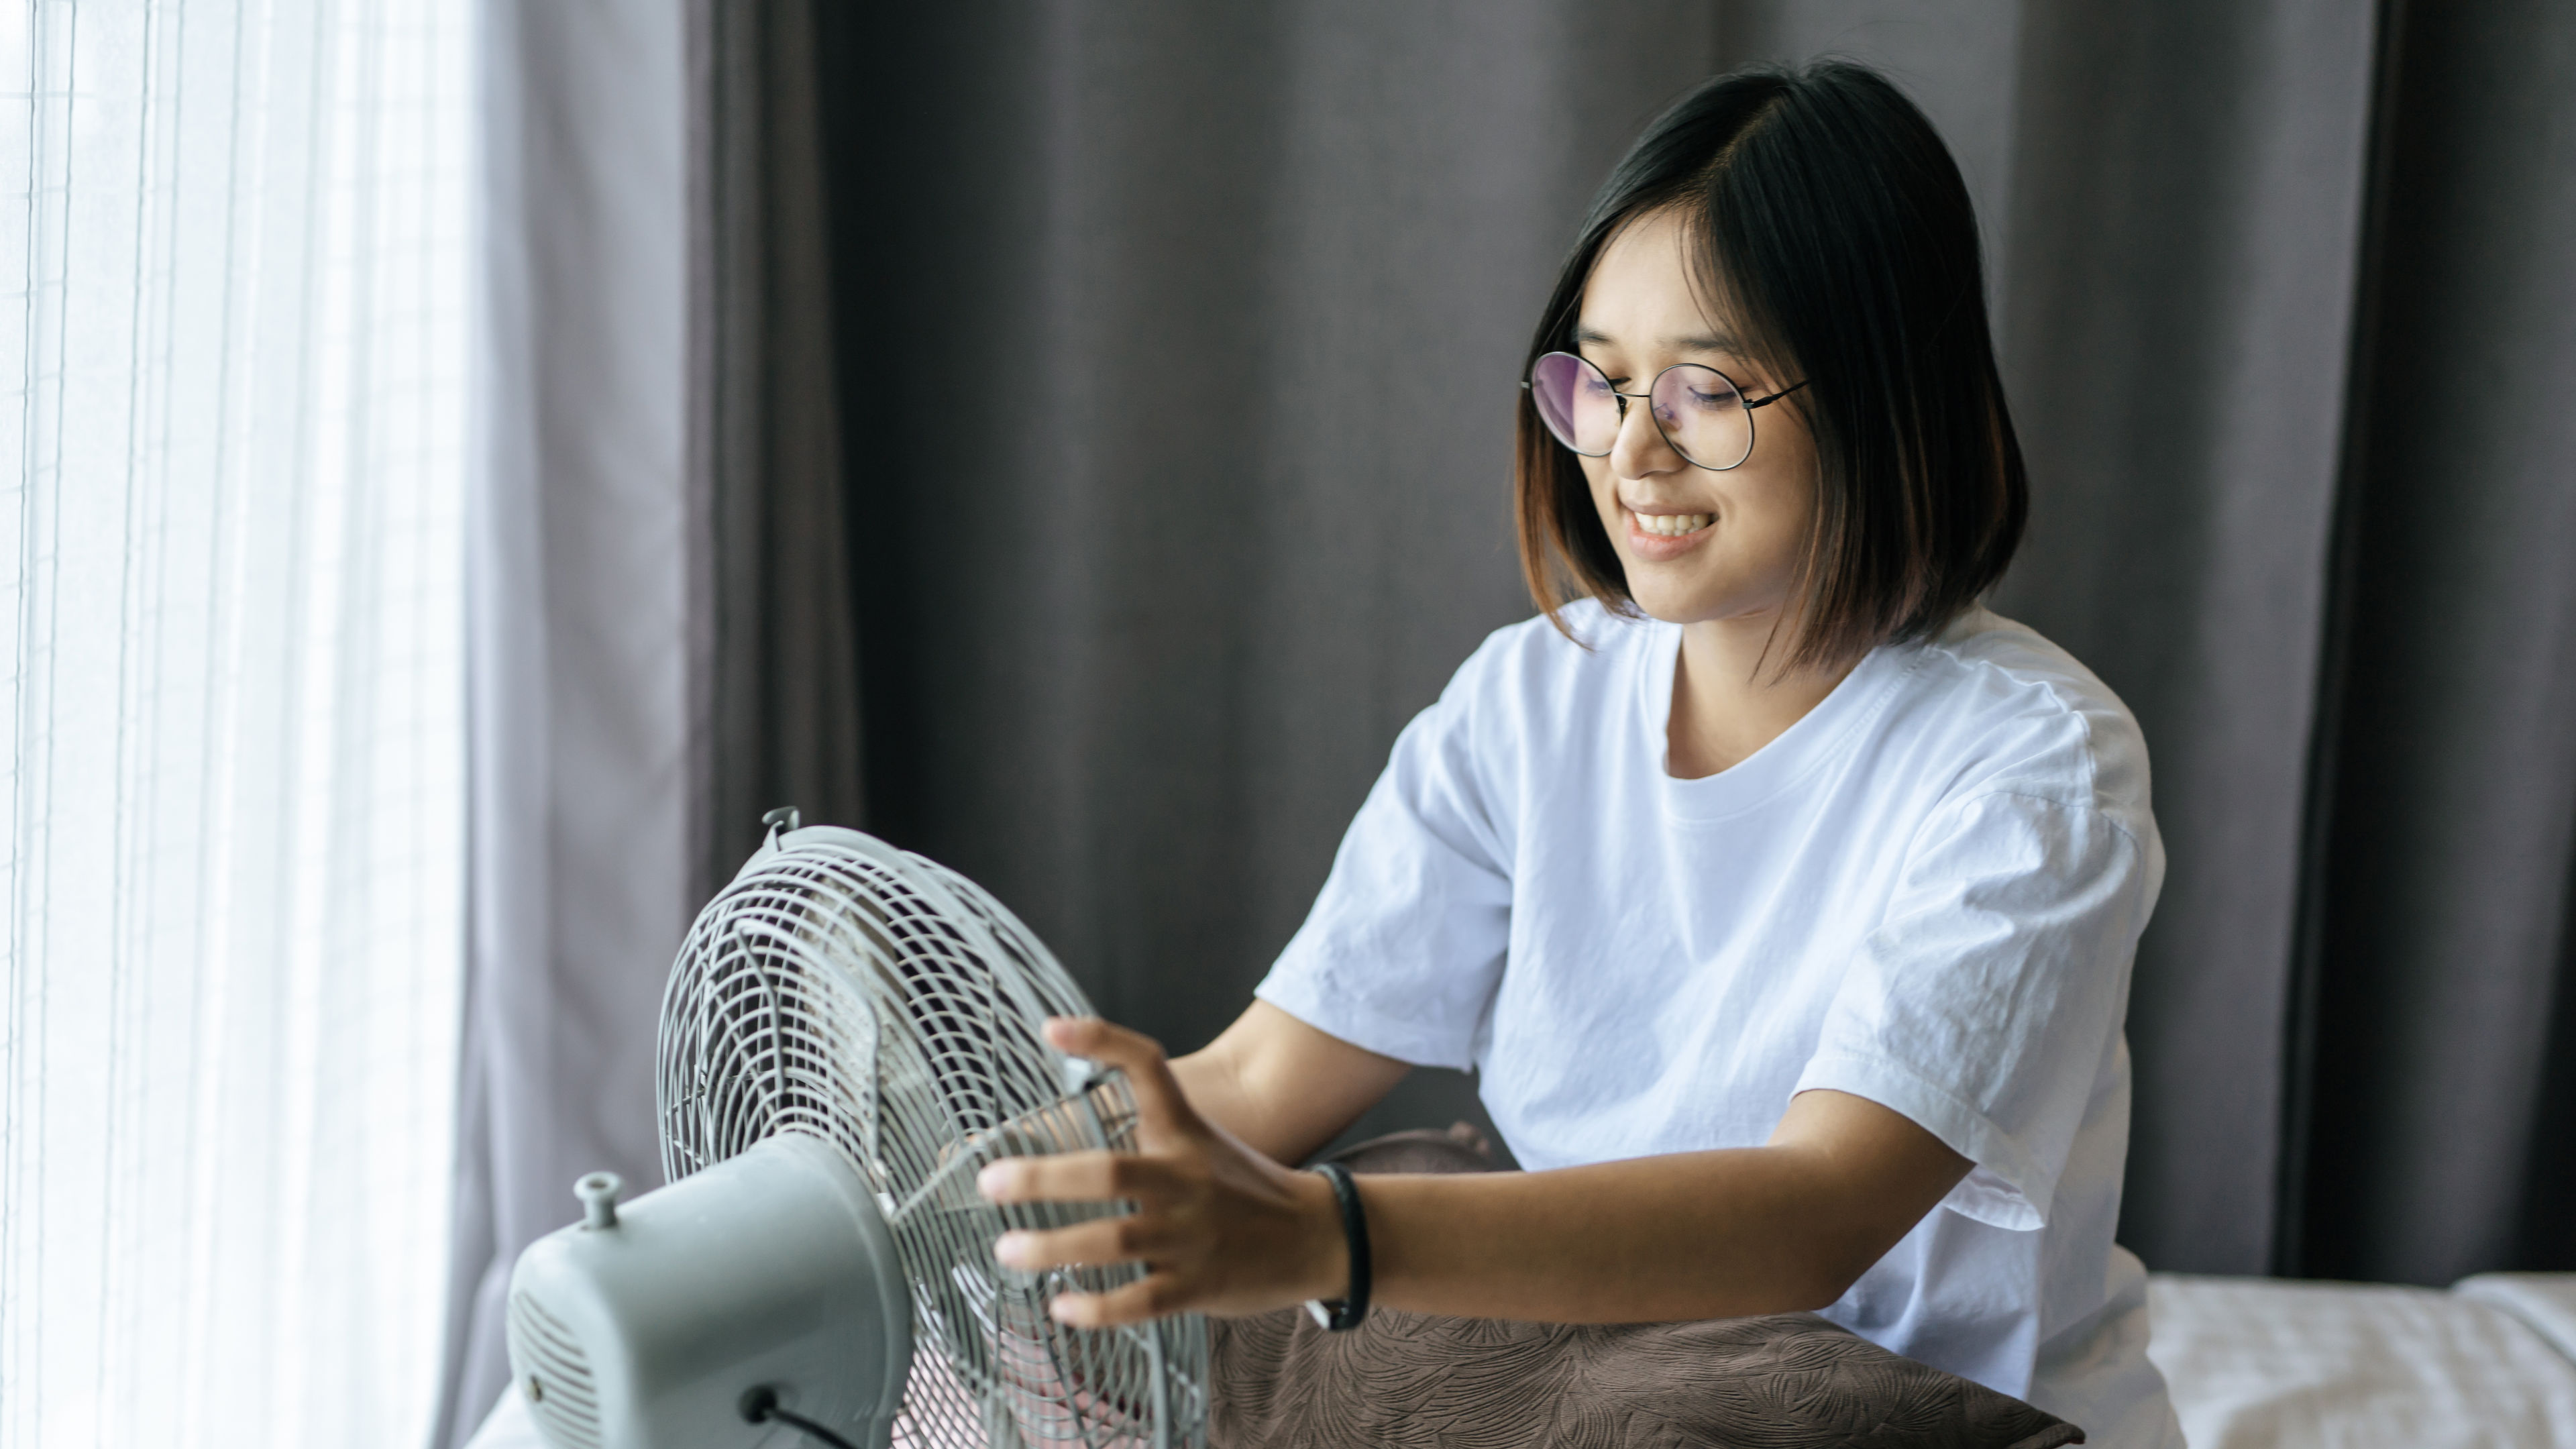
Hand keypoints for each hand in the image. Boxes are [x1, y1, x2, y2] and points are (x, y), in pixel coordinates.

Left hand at [977, 1016, 1348, 1326]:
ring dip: (1052, 1247)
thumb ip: (1147, 1132)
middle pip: (1109, 1172)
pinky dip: (1096, 1307)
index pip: (1148, 1069)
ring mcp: (1191, 1235)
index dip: (1102, 1042)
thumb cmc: (1243, 1186)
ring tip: (1007, 1249)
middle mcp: (1185, 1179)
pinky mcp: (1197, 1286)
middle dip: (1043, 1178)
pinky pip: (1139, 1300)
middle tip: (990, 1182)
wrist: (1319, 1235)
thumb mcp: (1200, 1140)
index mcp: (1185, 1134)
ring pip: (1113, 1241)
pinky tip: (1062, 1306)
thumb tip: (1067, 1126)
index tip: (1052, 1029)